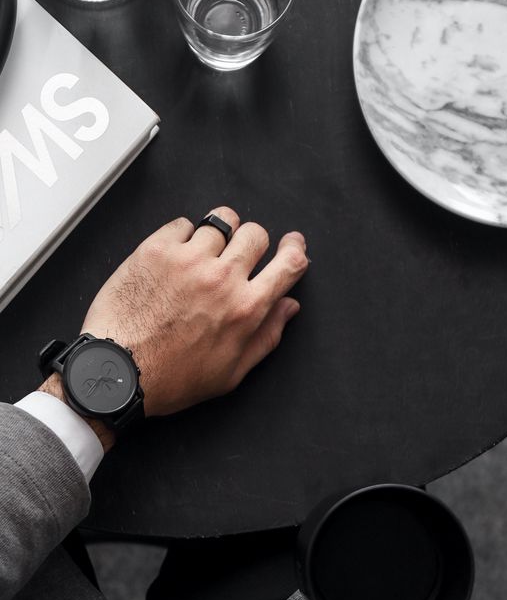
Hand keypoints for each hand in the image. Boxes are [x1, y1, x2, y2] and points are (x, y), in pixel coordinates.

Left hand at [79, 205, 307, 417]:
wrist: (118, 372)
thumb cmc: (172, 378)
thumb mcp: (231, 372)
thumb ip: (266, 336)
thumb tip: (288, 307)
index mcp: (246, 309)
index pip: (288, 264)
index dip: (295, 249)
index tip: (292, 244)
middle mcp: (222, 279)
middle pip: (255, 234)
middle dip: (251, 243)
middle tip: (236, 258)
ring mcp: (188, 260)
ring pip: (221, 221)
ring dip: (217, 236)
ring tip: (202, 257)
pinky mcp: (156, 250)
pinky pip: (183, 223)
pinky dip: (183, 236)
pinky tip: (174, 259)